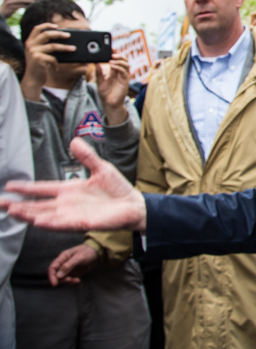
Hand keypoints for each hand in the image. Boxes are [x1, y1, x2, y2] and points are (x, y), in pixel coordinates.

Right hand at [0, 0, 35, 18]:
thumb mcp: (13, 2)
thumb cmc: (9, 8)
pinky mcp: (10, 7)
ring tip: (34, 1)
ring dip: (27, 0)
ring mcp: (9, 2)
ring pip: (19, 0)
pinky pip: (19, 6)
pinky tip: (29, 6)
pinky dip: (25, 5)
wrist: (1, 14)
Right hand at [0, 137, 146, 231]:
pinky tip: (37, 220)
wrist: (133, 205)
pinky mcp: (82, 223)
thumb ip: (86, 156)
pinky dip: (50, 223)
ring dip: (28, 214)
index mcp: (69, 190)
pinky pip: (62, 224)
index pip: (42, 189)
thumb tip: (74, 140)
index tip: (9, 186)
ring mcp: (73, 214)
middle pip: (37, 205)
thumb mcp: (101, 168)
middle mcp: (67, 204)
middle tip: (0, 203)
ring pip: (45, 215)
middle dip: (18, 205)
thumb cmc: (117, 189)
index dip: (26, 189)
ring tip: (12, 210)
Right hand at [20, 23, 74, 100]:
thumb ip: (44, 45)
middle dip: (59, 34)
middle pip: (46, 34)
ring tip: (73, 49)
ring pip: (53, 46)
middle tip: (69, 35)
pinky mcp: (38, 59)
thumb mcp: (39, 53)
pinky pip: (53, 58)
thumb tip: (62, 38)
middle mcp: (30, 45)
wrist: (33, 79)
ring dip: (65, 47)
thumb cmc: (39, 65)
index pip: (37, 28)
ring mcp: (33, 52)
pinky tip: (57, 68)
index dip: (46, 25)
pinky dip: (57, 63)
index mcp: (30, 41)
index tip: (56, 26)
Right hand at [48, 244, 98, 285]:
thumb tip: (58, 276)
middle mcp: (63, 264)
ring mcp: (68, 270)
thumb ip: (69, 265)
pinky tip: (78, 281)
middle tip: (70, 280)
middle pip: (56, 276)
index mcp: (62, 258)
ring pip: (62, 280)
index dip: (51, 276)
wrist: (96, 253)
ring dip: (68, 282)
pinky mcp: (73, 274)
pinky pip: (69, 281)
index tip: (54, 284)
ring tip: (76, 280)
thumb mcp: (79, 257)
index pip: (52, 268)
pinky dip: (72, 283)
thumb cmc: (87, 252)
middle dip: (61, 280)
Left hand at [96, 54, 129, 125]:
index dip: (115, 54)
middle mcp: (120, 73)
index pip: (117, 60)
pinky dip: (119, 67)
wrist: (108, 103)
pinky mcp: (125, 81)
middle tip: (112, 52)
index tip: (110, 48)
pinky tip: (112, 66)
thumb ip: (99, 72)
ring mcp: (123, 77)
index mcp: (115, 71)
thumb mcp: (99, 80)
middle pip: (124, 60)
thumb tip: (96, 62)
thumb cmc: (105, 93)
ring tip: (111, 58)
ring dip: (120, 60)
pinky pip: (124, 72)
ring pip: (126, 64)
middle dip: (119, 55)